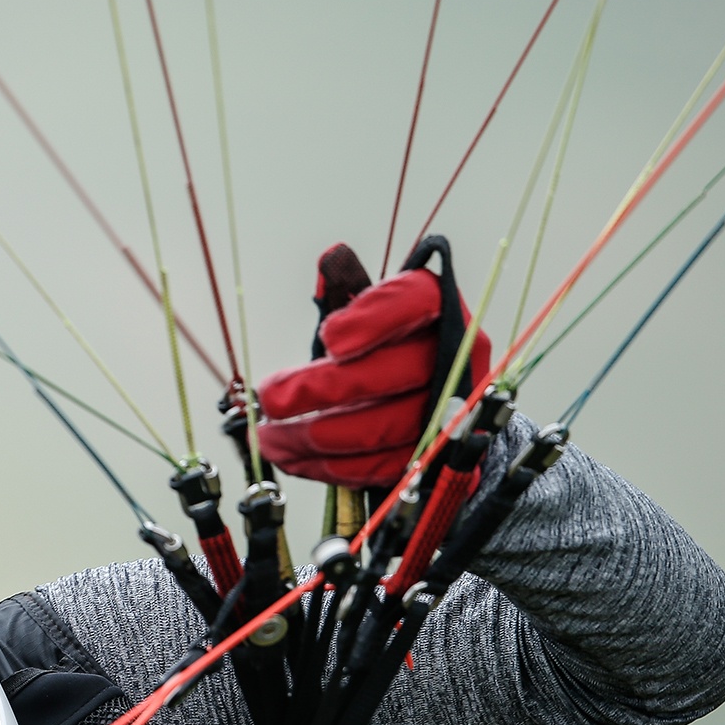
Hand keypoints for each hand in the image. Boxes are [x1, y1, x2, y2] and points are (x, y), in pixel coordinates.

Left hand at [256, 244, 490, 488]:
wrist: (439, 401)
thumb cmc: (390, 346)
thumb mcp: (370, 310)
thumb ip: (348, 288)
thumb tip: (331, 257)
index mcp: (439, 308)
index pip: (415, 303)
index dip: (371, 320)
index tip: (328, 337)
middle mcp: (455, 357)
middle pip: (389, 375)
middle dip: (320, 390)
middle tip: (270, 397)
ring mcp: (452, 411)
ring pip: (381, 429)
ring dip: (315, 437)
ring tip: (269, 436)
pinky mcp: (438, 457)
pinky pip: (381, 467)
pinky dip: (330, 467)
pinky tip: (294, 458)